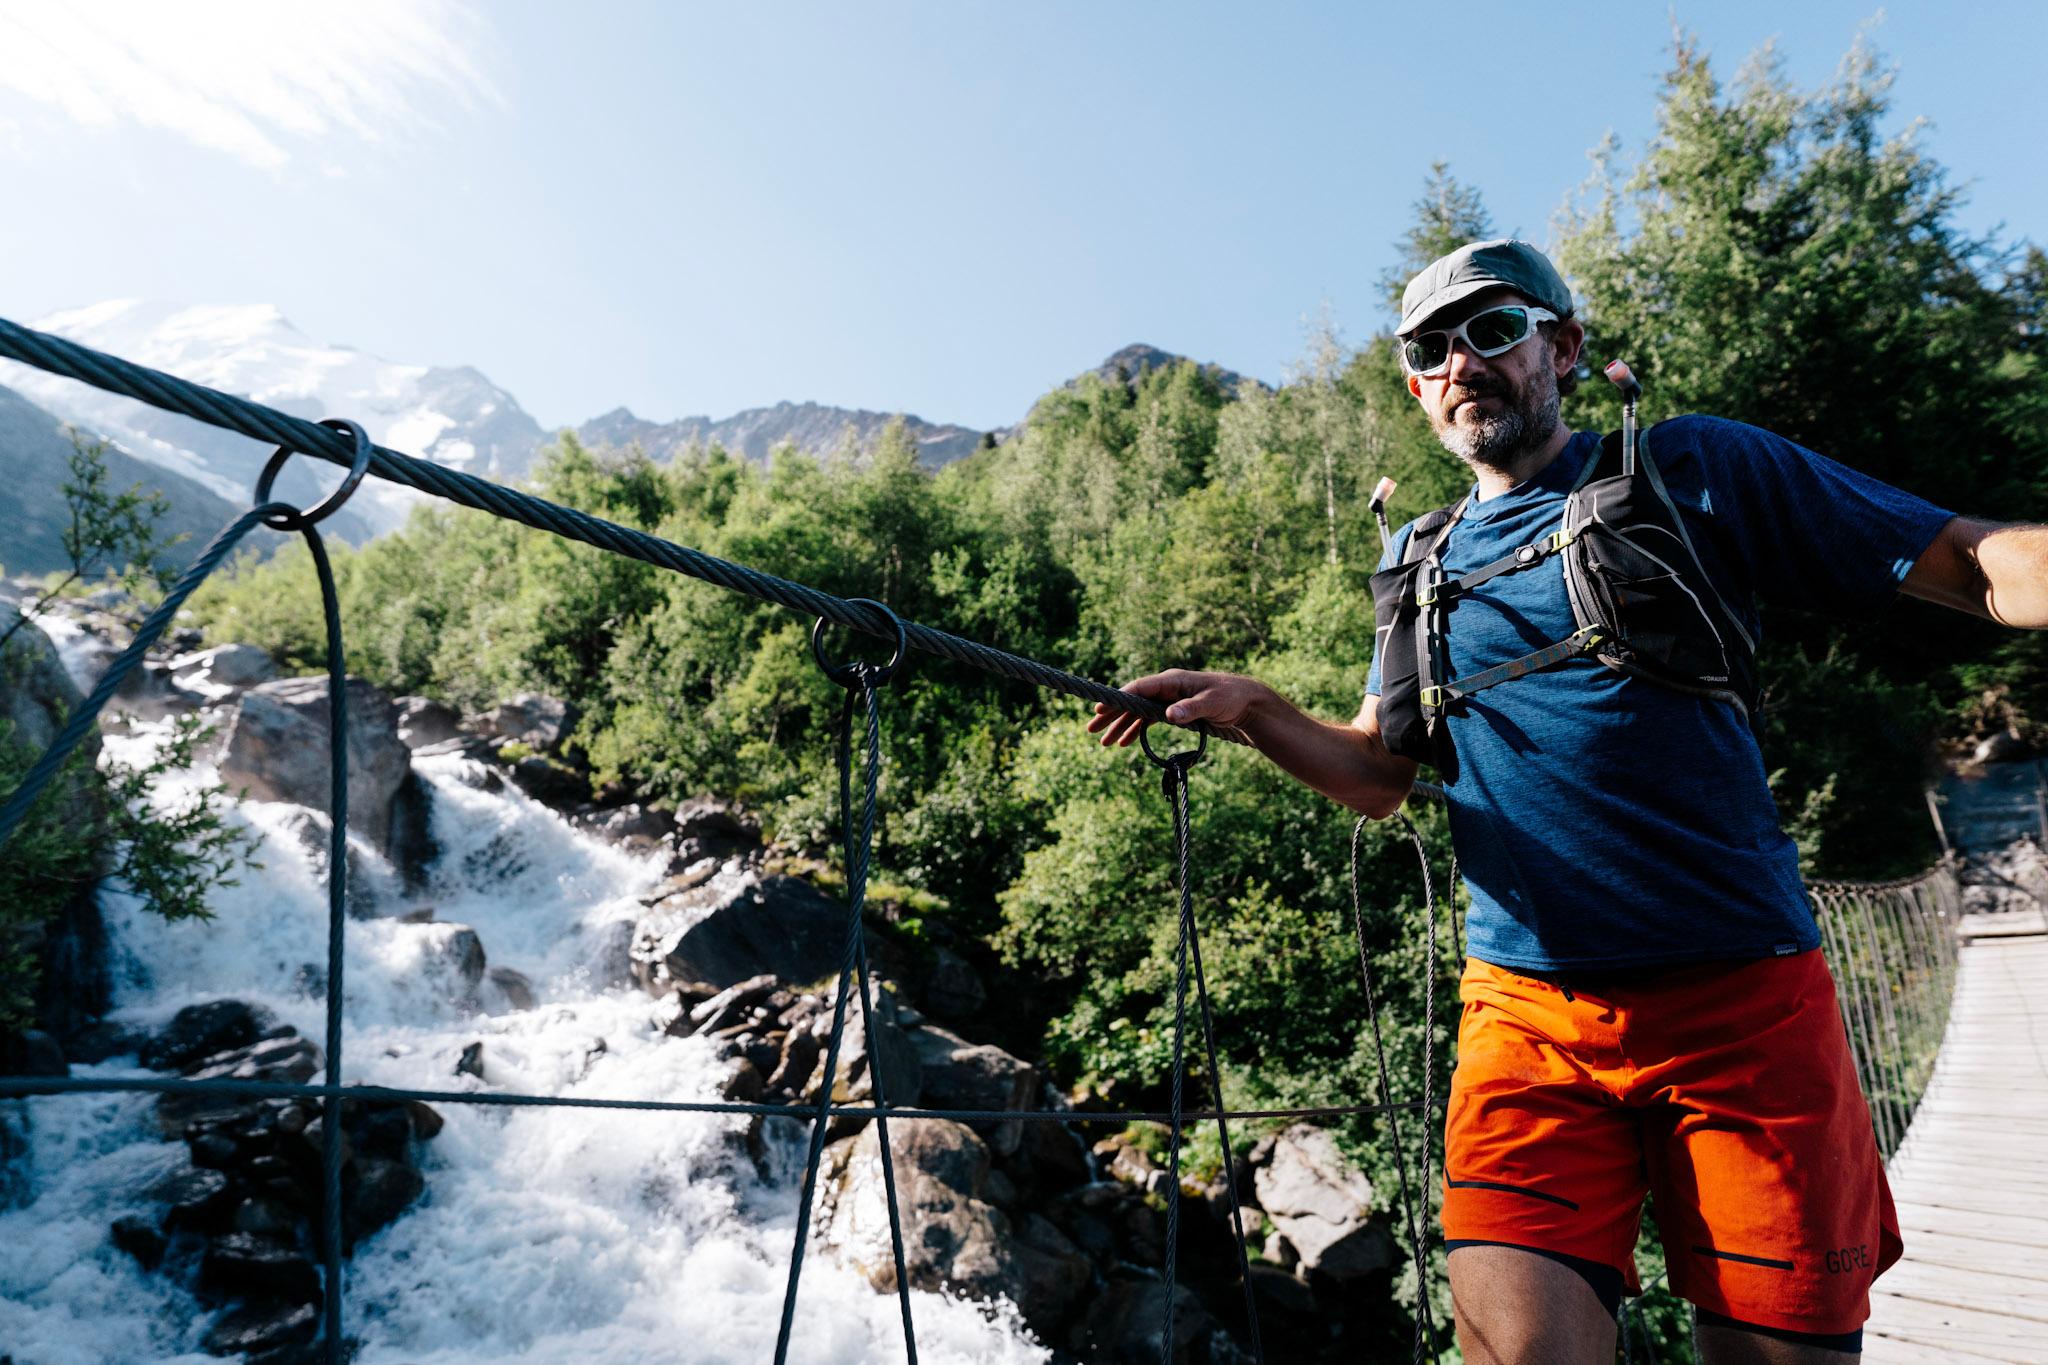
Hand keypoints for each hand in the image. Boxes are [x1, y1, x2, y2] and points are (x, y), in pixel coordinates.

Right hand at [1086, 669, 1269, 746]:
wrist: (1247, 701)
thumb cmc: (1230, 698)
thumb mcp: (1212, 703)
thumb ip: (1190, 709)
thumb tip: (1169, 715)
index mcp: (1172, 681)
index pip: (1139, 688)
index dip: (1119, 698)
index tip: (1101, 709)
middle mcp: (1166, 688)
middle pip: (1132, 701)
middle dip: (1112, 715)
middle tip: (1092, 730)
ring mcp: (1168, 699)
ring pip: (1137, 713)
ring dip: (1120, 727)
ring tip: (1103, 743)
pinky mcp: (1173, 710)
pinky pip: (1148, 720)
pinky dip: (1136, 731)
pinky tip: (1125, 743)